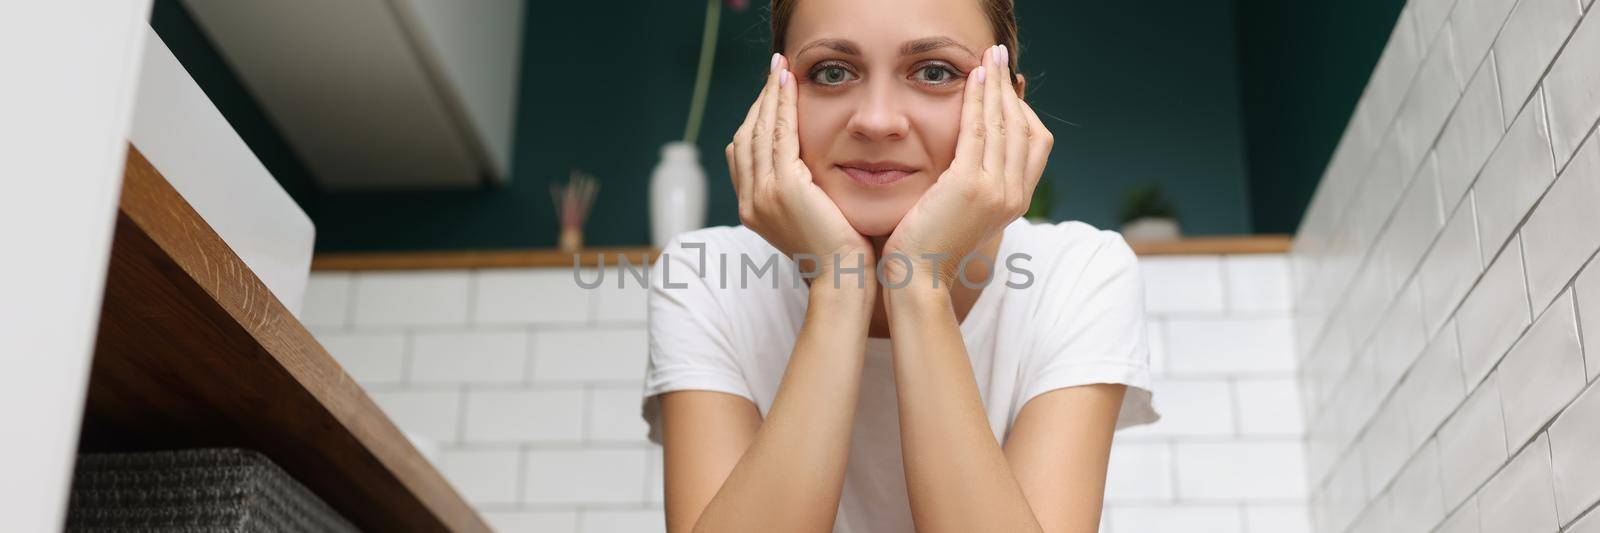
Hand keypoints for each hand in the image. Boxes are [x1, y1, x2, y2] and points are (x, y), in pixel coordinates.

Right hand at [727, 53, 874, 283]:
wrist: (845, 279)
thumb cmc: (841, 253)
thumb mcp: (813, 217)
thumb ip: (803, 193)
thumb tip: (808, 170)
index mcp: (752, 210)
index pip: (744, 152)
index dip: (756, 119)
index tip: (773, 95)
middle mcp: (749, 202)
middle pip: (746, 136)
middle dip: (760, 101)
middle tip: (776, 71)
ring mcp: (761, 195)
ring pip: (759, 130)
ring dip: (770, 96)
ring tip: (782, 70)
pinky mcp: (782, 188)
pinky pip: (779, 134)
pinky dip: (783, 106)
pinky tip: (792, 86)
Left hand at [881, 44, 1052, 288]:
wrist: (917, 279)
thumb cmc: (928, 247)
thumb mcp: (960, 212)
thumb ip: (973, 185)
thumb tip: (970, 158)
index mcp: (1016, 203)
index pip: (1035, 145)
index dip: (1024, 110)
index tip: (1008, 86)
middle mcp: (1014, 196)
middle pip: (1025, 127)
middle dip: (1012, 88)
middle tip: (1000, 57)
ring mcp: (996, 191)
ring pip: (1006, 124)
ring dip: (996, 85)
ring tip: (989, 57)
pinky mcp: (970, 186)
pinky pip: (979, 131)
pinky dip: (978, 100)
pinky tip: (972, 79)